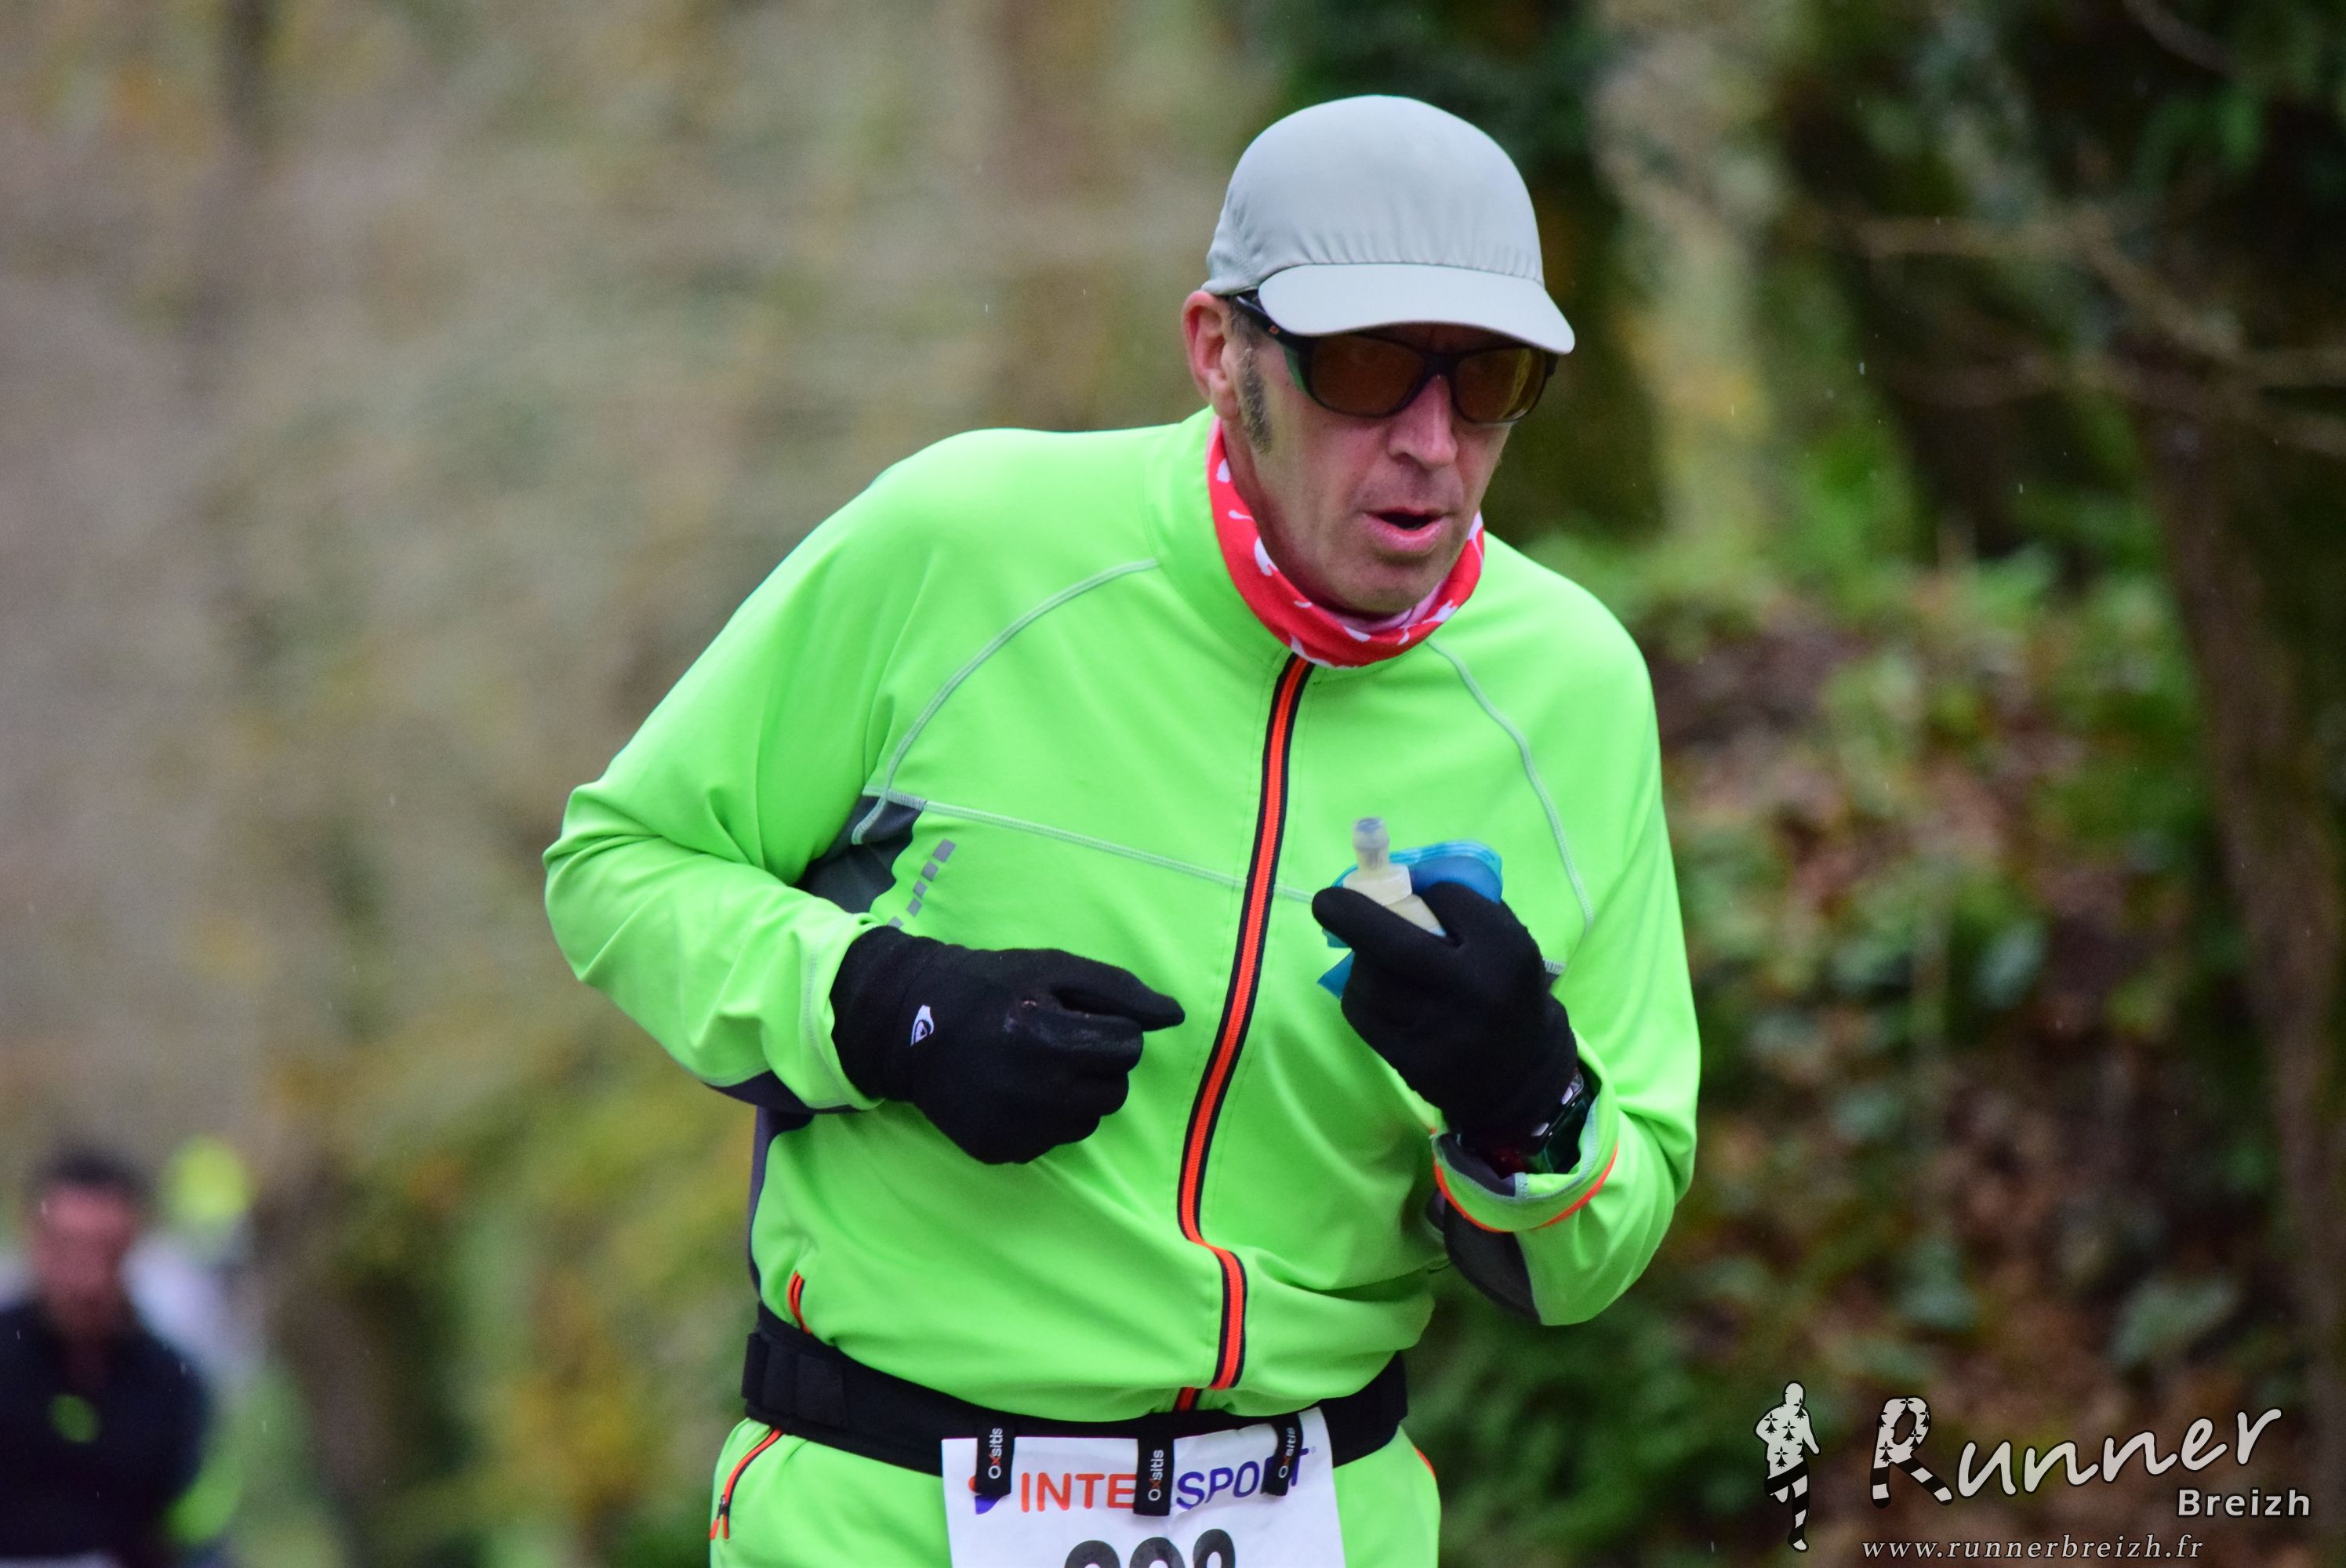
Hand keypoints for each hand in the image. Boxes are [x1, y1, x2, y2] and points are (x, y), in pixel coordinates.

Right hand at [829, 927, 1184, 1163]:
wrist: (911, 1026)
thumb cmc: (991, 987)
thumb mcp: (1054, 968)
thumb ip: (1119, 990)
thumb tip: (1176, 1017)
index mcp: (1051, 1038)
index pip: (1130, 1046)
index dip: (1109, 1027)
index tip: (1076, 1018)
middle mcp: (1036, 1092)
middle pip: (1116, 1089)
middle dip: (1098, 1064)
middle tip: (1057, 1042)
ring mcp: (1017, 1128)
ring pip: (1089, 1121)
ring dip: (1076, 1095)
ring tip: (1035, 1067)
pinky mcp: (1001, 1152)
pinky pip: (1053, 1141)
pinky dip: (1045, 1119)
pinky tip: (1013, 1092)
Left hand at [1310, 880, 1577, 1146]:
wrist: (1521, 1074)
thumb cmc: (1506, 992)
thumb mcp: (1508, 943)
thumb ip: (1467, 908)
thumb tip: (1404, 877)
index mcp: (1505, 952)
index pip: (1450, 899)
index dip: (1428, 890)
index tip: (1419, 891)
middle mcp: (1473, 991)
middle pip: (1395, 944)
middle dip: (1352, 916)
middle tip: (1326, 900)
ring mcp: (1440, 1032)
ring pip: (1372, 982)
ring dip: (1360, 961)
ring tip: (1370, 956)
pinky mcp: (1413, 1062)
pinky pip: (1362, 1015)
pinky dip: (1358, 995)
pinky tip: (1371, 990)